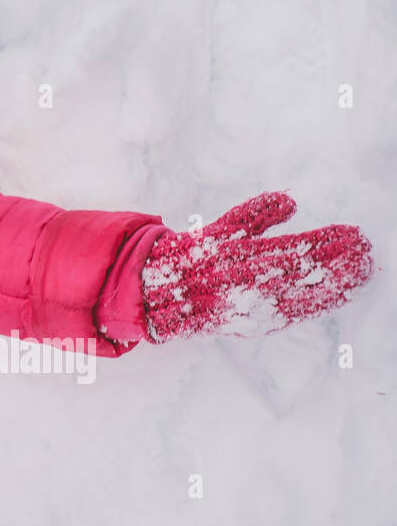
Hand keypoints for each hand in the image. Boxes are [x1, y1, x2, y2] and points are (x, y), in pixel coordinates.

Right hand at [141, 190, 374, 341]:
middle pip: (306, 275)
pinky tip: (335, 296)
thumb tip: (290, 202)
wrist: (158, 296)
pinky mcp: (252, 324)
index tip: (354, 233)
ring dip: (336, 285)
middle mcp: (245, 284)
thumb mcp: (217, 229)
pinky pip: (291, 314)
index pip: (294, 248)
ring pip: (304, 297)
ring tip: (360, 274)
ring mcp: (250, 307)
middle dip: (340, 264)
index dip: (328, 242)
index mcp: (238, 256)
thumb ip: (254, 215)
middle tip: (366, 253)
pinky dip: (316, 304)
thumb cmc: (189, 258)